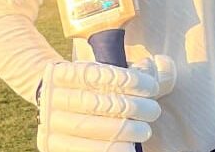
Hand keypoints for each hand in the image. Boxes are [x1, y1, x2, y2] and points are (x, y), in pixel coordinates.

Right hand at [37, 56, 175, 151]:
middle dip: (130, 107)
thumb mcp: (99, 73)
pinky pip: (83, 150)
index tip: (151, 86)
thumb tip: (165, 70)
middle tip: (153, 110)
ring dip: (123, 130)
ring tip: (145, 130)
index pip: (99, 74)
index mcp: (63, 73)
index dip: (128, 81)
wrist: (51, 107)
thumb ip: (128, 73)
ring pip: (89, 128)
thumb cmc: (86, 89)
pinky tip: (128, 149)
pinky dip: (108, 150)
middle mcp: (52, 96)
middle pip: (96, 103)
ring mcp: (50, 122)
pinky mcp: (52, 144)